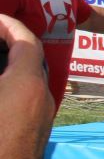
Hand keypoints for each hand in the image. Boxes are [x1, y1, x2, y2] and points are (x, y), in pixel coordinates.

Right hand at [0, 15, 54, 134]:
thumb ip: (1, 67)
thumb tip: (4, 69)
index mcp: (28, 83)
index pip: (28, 42)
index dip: (11, 26)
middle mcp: (43, 97)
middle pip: (31, 60)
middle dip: (12, 46)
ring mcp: (43, 117)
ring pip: (30, 81)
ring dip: (13, 69)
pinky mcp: (38, 132)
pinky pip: (29, 100)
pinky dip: (15, 88)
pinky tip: (4, 91)